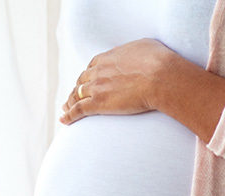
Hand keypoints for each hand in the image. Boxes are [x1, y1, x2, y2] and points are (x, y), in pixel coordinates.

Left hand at [59, 37, 176, 124]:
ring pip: (77, 95)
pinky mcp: (99, 103)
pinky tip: (64, 120)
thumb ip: (135, 50)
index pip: (91, 67)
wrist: (160, 76)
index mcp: (108, 57)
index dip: (88, 75)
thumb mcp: (145, 46)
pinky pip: (78, 110)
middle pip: (81, 81)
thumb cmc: (159, 61)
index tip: (87, 81)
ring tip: (66, 109)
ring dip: (70, 102)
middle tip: (74, 96)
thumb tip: (135, 53)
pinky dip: (69, 115)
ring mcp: (97, 87)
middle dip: (77, 88)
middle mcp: (98, 71)